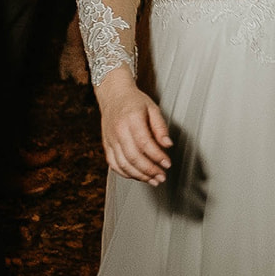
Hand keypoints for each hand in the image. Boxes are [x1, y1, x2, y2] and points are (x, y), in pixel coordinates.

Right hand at [95, 66, 172, 183]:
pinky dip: (126, 173)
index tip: (167, 164)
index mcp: (131, 119)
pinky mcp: (106, 145)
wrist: (114, 95)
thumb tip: (168, 145)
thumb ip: (161, 127)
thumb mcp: (153, 108)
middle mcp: (118, 131)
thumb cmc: (135, 101)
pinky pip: (114, 164)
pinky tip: (138, 176)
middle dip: (149, 170)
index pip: (145, 143)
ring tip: (153, 180)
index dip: (157, 156)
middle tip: (162, 176)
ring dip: (139, 176)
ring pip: (123, 164)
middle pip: (133, 157)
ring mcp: (110, 139)